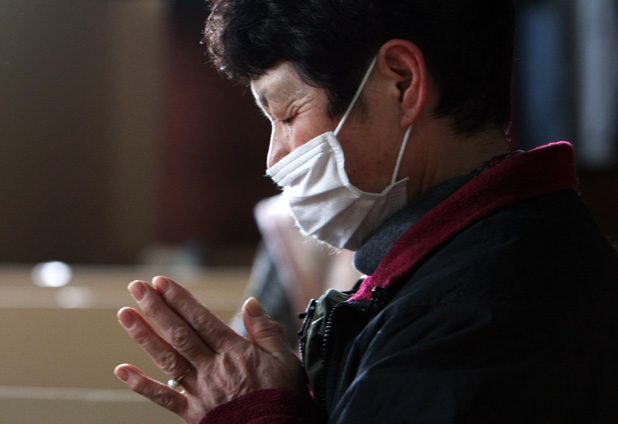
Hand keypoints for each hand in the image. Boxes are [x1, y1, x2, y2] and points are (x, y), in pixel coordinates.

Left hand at [114, 276, 305, 422]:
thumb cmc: (283, 396)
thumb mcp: (285, 359)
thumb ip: (266, 330)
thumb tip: (250, 302)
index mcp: (235, 352)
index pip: (201, 319)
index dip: (180, 299)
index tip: (161, 282)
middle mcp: (212, 368)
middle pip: (179, 333)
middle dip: (156, 308)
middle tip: (137, 287)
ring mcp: (200, 390)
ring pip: (167, 359)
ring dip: (144, 335)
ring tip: (125, 314)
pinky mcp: (193, 413)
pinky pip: (163, 398)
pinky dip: (141, 385)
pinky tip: (121, 370)